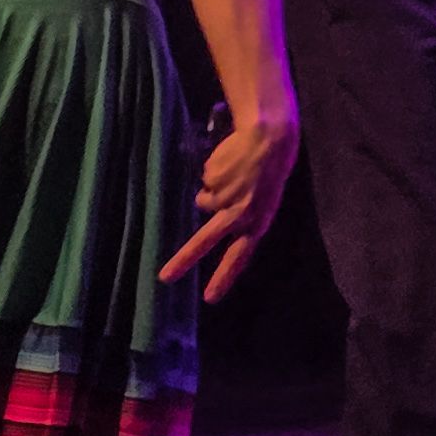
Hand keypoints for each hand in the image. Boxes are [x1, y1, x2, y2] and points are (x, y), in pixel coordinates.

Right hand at [158, 109, 299, 302]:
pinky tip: (229, 163)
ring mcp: (227, 196)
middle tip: (164, 278)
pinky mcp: (216, 179)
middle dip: (184, 259)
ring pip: (204, 201)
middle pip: (207, 240)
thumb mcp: (262, 201)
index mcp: (258, 223)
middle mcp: (242, 214)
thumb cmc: (268, 171)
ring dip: (212, 189)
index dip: (224, 276)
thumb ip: (240, 217)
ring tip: (232, 173)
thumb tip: (208, 217)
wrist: (271, 137)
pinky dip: (213, 172)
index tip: (210, 298)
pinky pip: (205, 181)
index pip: (240, 256)